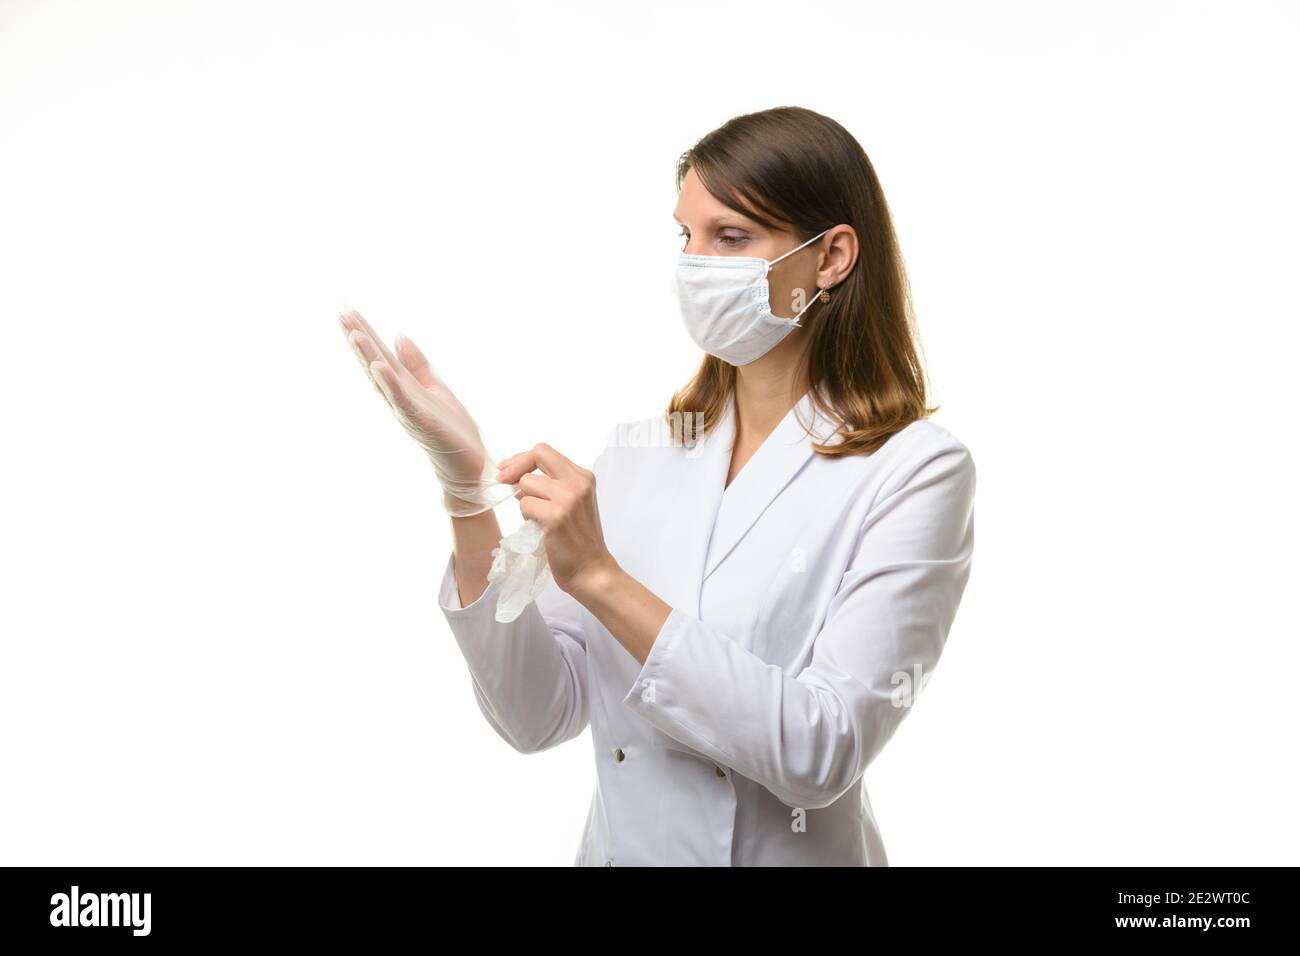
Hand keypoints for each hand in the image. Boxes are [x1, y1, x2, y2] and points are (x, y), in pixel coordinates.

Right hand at [338, 309, 510, 515]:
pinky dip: (390, 384)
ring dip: (368, 357)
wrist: (467, 465)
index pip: (381, 355)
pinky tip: (379, 366)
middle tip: (341, 313)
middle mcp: (399, 398)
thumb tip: (399, 336)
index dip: (365, 333)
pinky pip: (402, 400)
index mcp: (404, 388)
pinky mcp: (420, 422)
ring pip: (383, 380)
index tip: (347, 311)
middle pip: (375, 363)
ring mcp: (407, 409)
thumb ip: (416, 365)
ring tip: (355, 333)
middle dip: (359, 339)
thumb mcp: (434, 388)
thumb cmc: (451, 430)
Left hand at [496, 443, 615, 596]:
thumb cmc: (580, 541)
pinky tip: (539, 529)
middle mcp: (578, 483)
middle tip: (503, 481)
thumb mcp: (574, 503)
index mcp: (583, 477)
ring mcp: (567, 499)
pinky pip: (525, 506)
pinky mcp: (555, 517)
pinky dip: (526, 518)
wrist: (592, 570)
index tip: (508, 470)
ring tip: (538, 518)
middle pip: (536, 455)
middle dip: (515, 467)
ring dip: (525, 502)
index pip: (545, 452)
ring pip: (526, 484)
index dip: (523, 459)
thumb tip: (516, 477)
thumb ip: (553, 486)